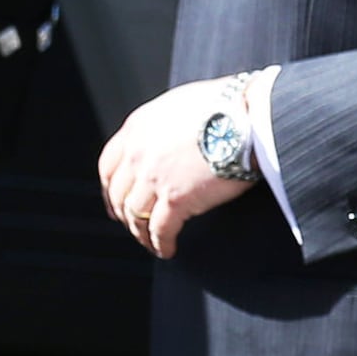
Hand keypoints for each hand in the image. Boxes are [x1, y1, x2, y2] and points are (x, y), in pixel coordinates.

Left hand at [99, 75, 255, 257]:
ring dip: (141, 233)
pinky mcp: (176, 199)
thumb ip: (162, 126)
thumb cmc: (225, 106)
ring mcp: (154, 178)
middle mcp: (138, 154)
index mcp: (137, 128)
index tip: (114, 200)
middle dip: (123, 213)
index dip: (109, 188)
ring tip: (151, 242)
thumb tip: (168, 141)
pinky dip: (160, 244)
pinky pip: (160, 230)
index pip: (109, 165)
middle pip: (118, 193)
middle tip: (131, 224)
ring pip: (135, 215)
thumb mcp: (179, 105)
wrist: (248, 116)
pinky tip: (167, 250)